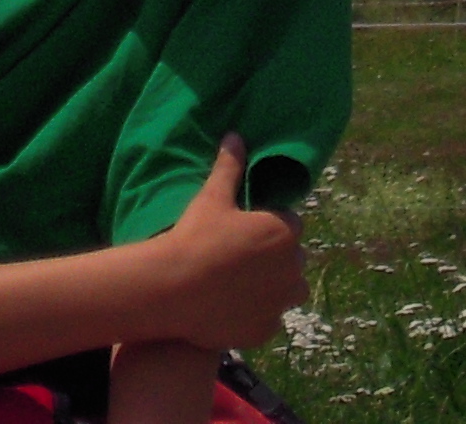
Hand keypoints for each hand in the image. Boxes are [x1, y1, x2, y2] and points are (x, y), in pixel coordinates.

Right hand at [145, 139, 307, 352]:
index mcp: (283, 232)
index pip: (290, 224)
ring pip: (288, 291)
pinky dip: (257, 313)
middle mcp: (292, 269)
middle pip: (292, 259)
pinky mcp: (267, 330)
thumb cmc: (195, 237)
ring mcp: (281, 303)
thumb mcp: (212, 198)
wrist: (174, 288)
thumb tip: (236, 135)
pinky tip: (231, 306)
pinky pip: (270, 318)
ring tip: (240, 283)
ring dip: (274, 287)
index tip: (245, 229)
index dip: (268, 225)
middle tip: (239, 256)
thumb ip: (229, 167)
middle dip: (275, 257)